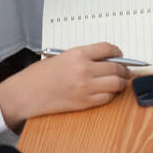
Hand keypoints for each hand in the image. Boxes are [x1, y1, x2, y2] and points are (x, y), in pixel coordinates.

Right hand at [0, 42, 129, 128]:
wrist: (25, 94)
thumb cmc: (38, 76)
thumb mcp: (62, 57)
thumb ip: (83, 57)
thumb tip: (104, 59)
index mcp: (78, 54)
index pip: (108, 49)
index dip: (118, 52)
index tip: (120, 55)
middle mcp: (84, 69)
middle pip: (116, 67)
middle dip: (124, 69)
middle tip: (127, 70)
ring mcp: (85, 87)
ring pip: (116, 83)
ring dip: (122, 82)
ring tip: (121, 81)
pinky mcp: (84, 103)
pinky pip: (107, 98)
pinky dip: (111, 95)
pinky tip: (109, 92)